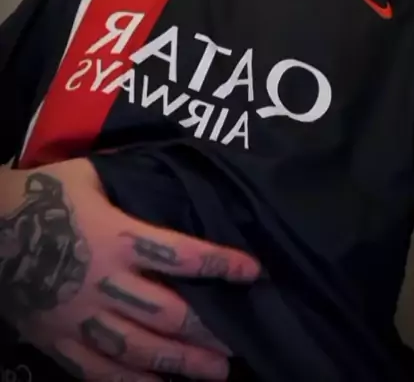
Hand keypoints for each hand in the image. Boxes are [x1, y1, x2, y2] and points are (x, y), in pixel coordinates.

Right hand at [0, 158, 259, 380]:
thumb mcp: (88, 175)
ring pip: (140, 349)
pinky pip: (99, 371)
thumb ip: (128, 178)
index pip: (181, 254)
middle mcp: (105, 282)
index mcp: (116, 237)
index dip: (220, 263)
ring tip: (218, 372)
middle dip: (208, 328)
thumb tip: (169, 172)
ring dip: (182, 362)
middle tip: (240, 341)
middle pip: (168, 312)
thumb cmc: (39, 195)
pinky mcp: (57, 340)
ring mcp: (80, 318)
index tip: (253, 272)